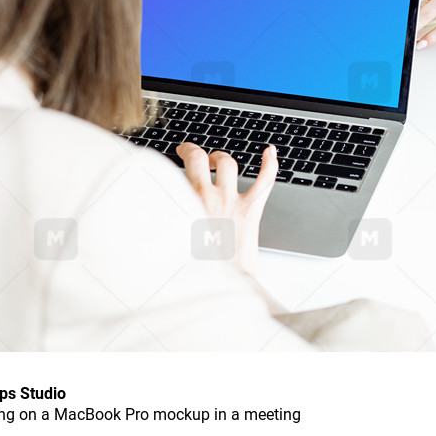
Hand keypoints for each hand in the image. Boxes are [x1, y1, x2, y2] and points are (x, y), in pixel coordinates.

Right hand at [176, 142, 276, 273]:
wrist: (220, 285)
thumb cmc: (196, 268)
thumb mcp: (174, 240)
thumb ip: (173, 219)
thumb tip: (165, 212)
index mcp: (190, 201)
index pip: (189, 161)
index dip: (187, 150)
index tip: (184, 150)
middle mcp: (211, 196)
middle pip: (206, 158)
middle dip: (203, 154)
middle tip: (201, 157)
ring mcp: (233, 201)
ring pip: (229, 165)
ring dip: (224, 159)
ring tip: (221, 162)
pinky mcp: (252, 211)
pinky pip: (264, 180)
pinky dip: (269, 164)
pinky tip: (270, 152)